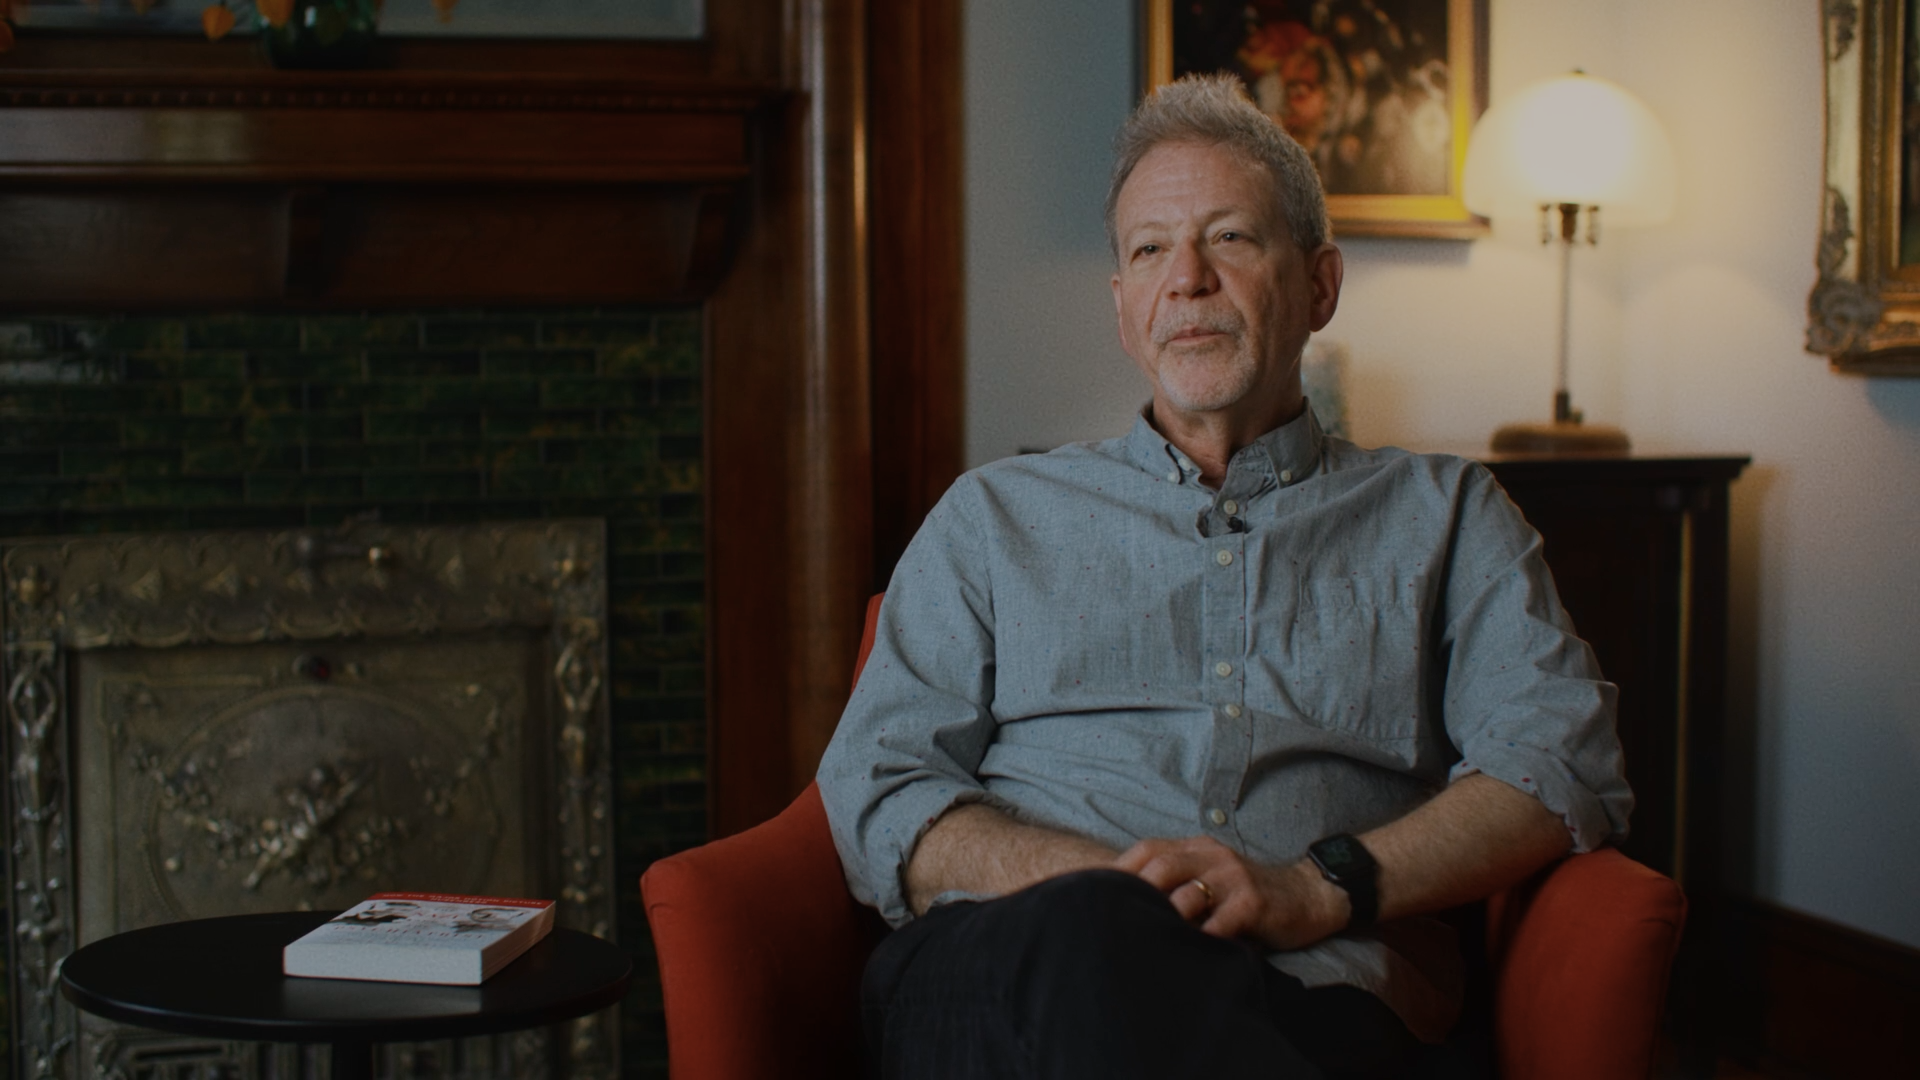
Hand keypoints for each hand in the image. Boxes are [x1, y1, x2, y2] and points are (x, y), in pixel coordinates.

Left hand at [1113, 835, 1345, 950]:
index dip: (1119, 871)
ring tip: (1142, 943)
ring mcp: (1233, 878)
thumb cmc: (1251, 896)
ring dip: (1164, 920)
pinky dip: (1199, 939)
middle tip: (1113, 923)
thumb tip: (1128, 906)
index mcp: (1197, 848)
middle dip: (1135, 894)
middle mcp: (1212, 856)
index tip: (1093, 895)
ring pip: (1186, 895)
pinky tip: (1186, 955)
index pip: (1148, 850)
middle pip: (1160, 867)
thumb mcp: (1213, 879)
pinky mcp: (1253, 902)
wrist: (1310, 896)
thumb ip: (1179, 883)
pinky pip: (1219, 922)